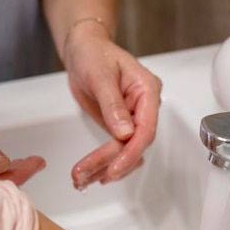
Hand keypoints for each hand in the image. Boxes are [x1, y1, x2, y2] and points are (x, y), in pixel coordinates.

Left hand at [63, 29, 161, 188]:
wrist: (83, 50)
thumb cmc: (93, 53)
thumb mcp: (100, 75)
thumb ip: (113, 104)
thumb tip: (125, 133)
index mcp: (147, 91)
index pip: (146, 129)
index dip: (131, 152)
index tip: (114, 168)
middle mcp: (144, 107)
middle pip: (135, 145)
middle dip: (112, 163)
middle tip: (88, 176)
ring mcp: (133, 118)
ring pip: (126, 152)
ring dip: (105, 167)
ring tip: (82, 178)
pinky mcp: (120, 125)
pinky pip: (117, 149)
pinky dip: (103, 162)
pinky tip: (91, 173)